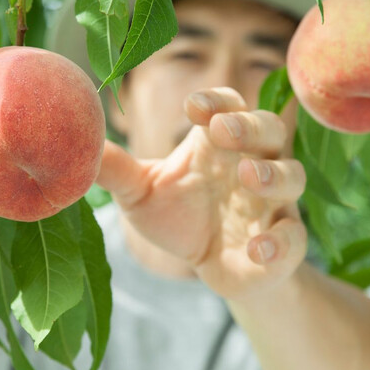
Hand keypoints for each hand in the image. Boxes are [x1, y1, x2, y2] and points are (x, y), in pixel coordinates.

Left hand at [97, 87, 307, 300]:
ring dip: (273, 173)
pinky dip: (281, 241)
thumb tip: (74, 144)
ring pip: (291, 176)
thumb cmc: (179, 218)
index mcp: (218, 144)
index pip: (228, 106)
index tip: (193, 106)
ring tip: (247, 176)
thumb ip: (116, 170)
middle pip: (268, 129)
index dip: (216, 101)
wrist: (212, 267)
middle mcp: (252, 164)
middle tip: (223, 130)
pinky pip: (294, 237)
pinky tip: (260, 247)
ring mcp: (272, 203)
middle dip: (249, 126)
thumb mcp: (140, 194)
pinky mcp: (283, 244)